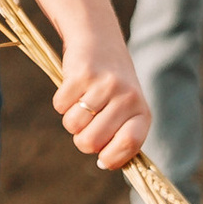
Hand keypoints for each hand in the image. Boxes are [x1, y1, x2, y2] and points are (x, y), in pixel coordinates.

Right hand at [26, 0, 151, 171]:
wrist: (99, 38)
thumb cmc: (112, 85)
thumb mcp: (126, 108)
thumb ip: (121, 135)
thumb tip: (106, 164)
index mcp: (142, 111)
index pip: (129, 146)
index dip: (112, 158)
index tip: (102, 159)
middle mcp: (127, 97)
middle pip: (91, 142)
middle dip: (82, 140)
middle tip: (86, 125)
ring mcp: (105, 85)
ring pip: (72, 126)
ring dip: (70, 120)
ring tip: (81, 103)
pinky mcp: (82, 73)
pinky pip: (60, 106)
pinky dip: (61, 102)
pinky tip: (73, 88)